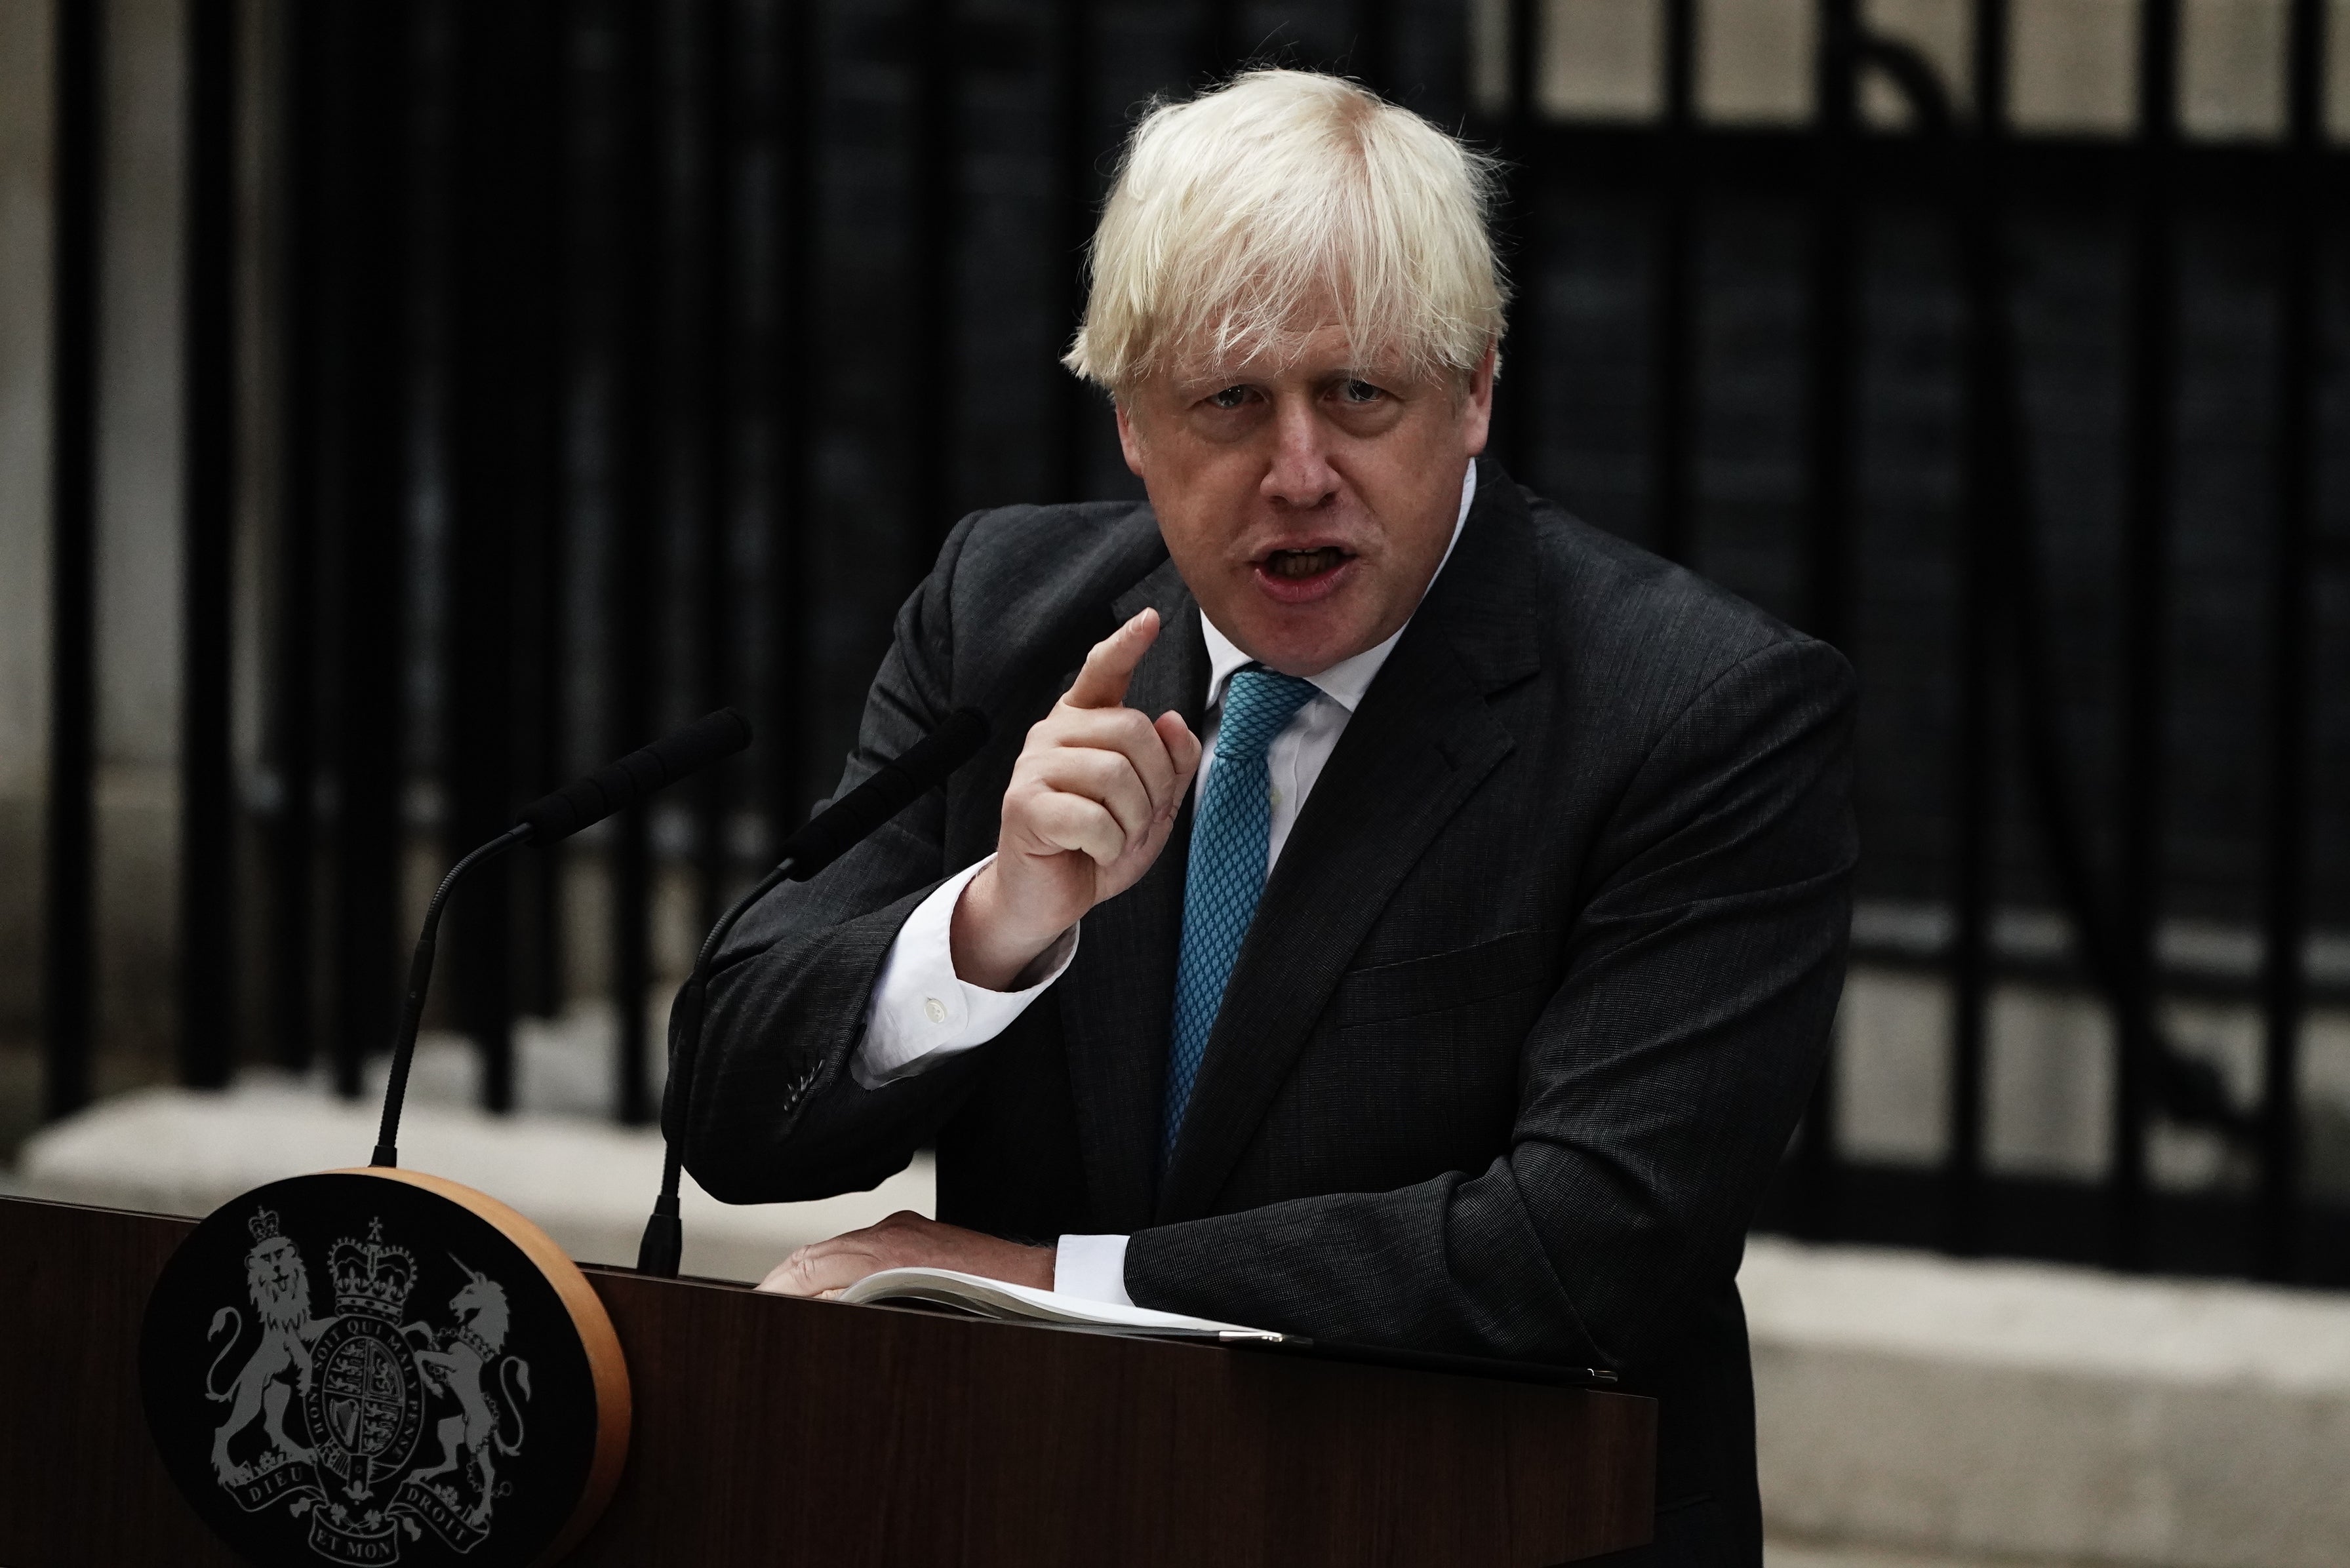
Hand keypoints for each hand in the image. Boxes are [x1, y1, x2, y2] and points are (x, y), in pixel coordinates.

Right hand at [755, 1211, 1054, 1298]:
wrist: (1041, 1287)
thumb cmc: (989, 1303)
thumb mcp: (911, 1316)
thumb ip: (856, 1307)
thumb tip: (818, 1307)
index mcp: (883, 1249)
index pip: (806, 1266)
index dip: (774, 1290)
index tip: (756, 1308)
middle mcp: (891, 1232)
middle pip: (816, 1256)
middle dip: (784, 1284)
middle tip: (763, 1310)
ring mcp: (907, 1231)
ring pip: (840, 1253)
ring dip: (812, 1280)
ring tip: (792, 1307)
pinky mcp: (921, 1237)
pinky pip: (867, 1252)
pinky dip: (842, 1274)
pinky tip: (840, 1297)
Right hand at [952, 607, 1201, 988]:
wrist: (1048, 898)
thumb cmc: (1097, 846)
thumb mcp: (1152, 805)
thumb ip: (1171, 763)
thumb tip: (1172, 720)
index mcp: (1083, 724)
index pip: (1103, 672)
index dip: (1126, 645)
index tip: (1150, 619)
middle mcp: (1054, 733)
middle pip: (1135, 731)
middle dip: (1156, 786)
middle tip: (1140, 821)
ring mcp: (1034, 766)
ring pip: (1116, 776)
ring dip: (1134, 822)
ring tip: (1116, 839)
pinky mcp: (1023, 804)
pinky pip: (1094, 818)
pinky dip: (1110, 846)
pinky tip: (1095, 852)